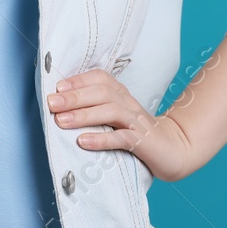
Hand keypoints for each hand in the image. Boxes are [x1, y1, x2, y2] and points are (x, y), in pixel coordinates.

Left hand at [45, 70, 201, 183]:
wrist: (174, 149)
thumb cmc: (137, 133)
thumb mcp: (116, 117)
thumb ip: (95, 110)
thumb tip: (61, 109)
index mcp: (122, 95)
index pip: (101, 78)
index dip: (79, 80)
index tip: (57, 87)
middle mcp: (129, 104)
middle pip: (102, 93)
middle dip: (75, 97)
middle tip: (52, 103)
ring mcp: (137, 122)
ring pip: (110, 112)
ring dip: (84, 115)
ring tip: (61, 121)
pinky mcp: (143, 142)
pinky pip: (122, 138)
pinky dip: (102, 139)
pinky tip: (83, 142)